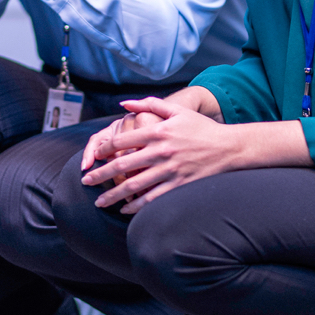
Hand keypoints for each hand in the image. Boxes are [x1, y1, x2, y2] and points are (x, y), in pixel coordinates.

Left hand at [80, 97, 243, 213]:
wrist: (229, 147)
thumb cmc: (200, 128)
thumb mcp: (177, 110)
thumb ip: (149, 105)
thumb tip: (123, 104)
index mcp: (158, 131)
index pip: (123, 140)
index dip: (104, 149)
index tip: (94, 155)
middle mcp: (162, 151)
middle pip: (123, 165)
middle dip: (101, 174)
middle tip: (86, 181)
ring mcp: (170, 170)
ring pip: (135, 186)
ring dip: (114, 195)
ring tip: (100, 202)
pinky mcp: (179, 185)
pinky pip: (153, 199)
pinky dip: (137, 206)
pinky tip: (126, 210)